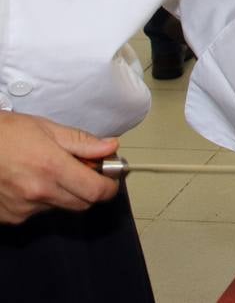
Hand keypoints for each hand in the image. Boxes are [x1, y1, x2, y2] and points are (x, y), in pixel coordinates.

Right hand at [0, 112, 120, 223]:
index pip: (97, 191)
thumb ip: (82, 142)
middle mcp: (39, 193)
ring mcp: (22, 208)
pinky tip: (27, 181)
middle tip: (81, 170)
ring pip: (59, 207)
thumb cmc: (5, 133)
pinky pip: (36, 212)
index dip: (110, 186)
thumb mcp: (46, 128)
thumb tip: (109, 148)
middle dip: (88, 189)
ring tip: (45, 170)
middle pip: (82, 204)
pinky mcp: (9, 217)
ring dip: (62, 193)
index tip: (111, 177)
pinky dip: (39, 199)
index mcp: (52, 168)